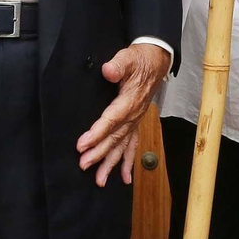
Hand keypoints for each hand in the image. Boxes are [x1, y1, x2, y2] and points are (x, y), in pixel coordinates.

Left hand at [76, 43, 171, 186]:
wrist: (156, 62)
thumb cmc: (139, 60)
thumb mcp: (128, 57)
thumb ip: (118, 64)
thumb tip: (108, 70)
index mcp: (130, 101)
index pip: (112, 120)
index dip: (97, 133)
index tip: (83, 144)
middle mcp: (133, 116)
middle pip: (115, 138)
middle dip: (99, 153)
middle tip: (83, 164)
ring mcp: (135, 121)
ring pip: (122, 146)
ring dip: (110, 163)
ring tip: (100, 180)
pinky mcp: (135, 123)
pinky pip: (131, 146)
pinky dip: (127, 162)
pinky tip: (124, 179)